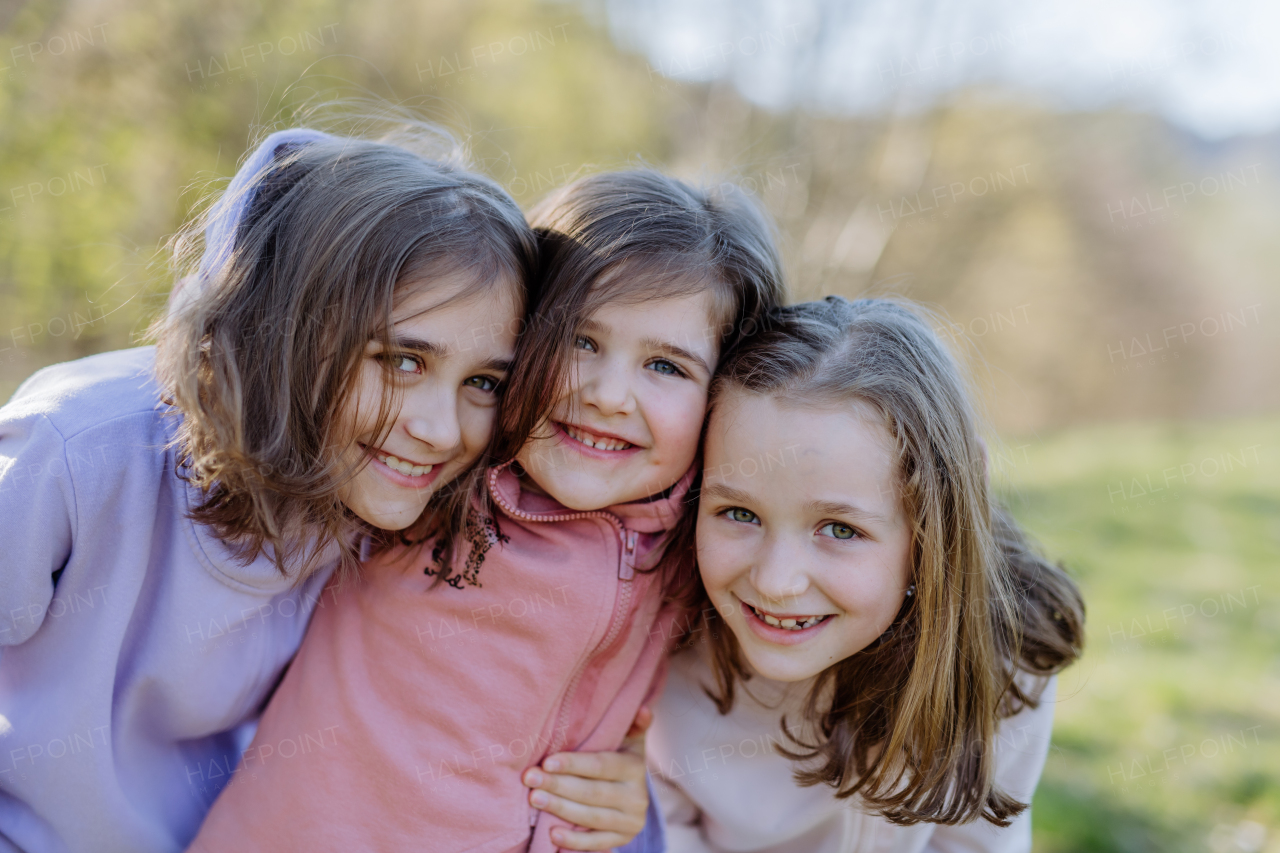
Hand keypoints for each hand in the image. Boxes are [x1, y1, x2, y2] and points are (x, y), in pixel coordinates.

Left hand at [523, 706, 653, 850]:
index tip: (547, 762)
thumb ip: (634, 725)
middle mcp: (637, 797)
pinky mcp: (622, 840)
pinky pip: (596, 843)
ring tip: (534, 799)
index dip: (574, 764)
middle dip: (558, 785)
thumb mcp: (630, 740)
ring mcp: (631, 822)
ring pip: (591, 817)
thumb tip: (643, 709)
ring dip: (560, 808)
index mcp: (635, 768)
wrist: (633, 794)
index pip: (601, 766)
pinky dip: (574, 842)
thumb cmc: (620, 759)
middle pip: (592, 792)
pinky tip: (552, 834)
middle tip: (530, 778)